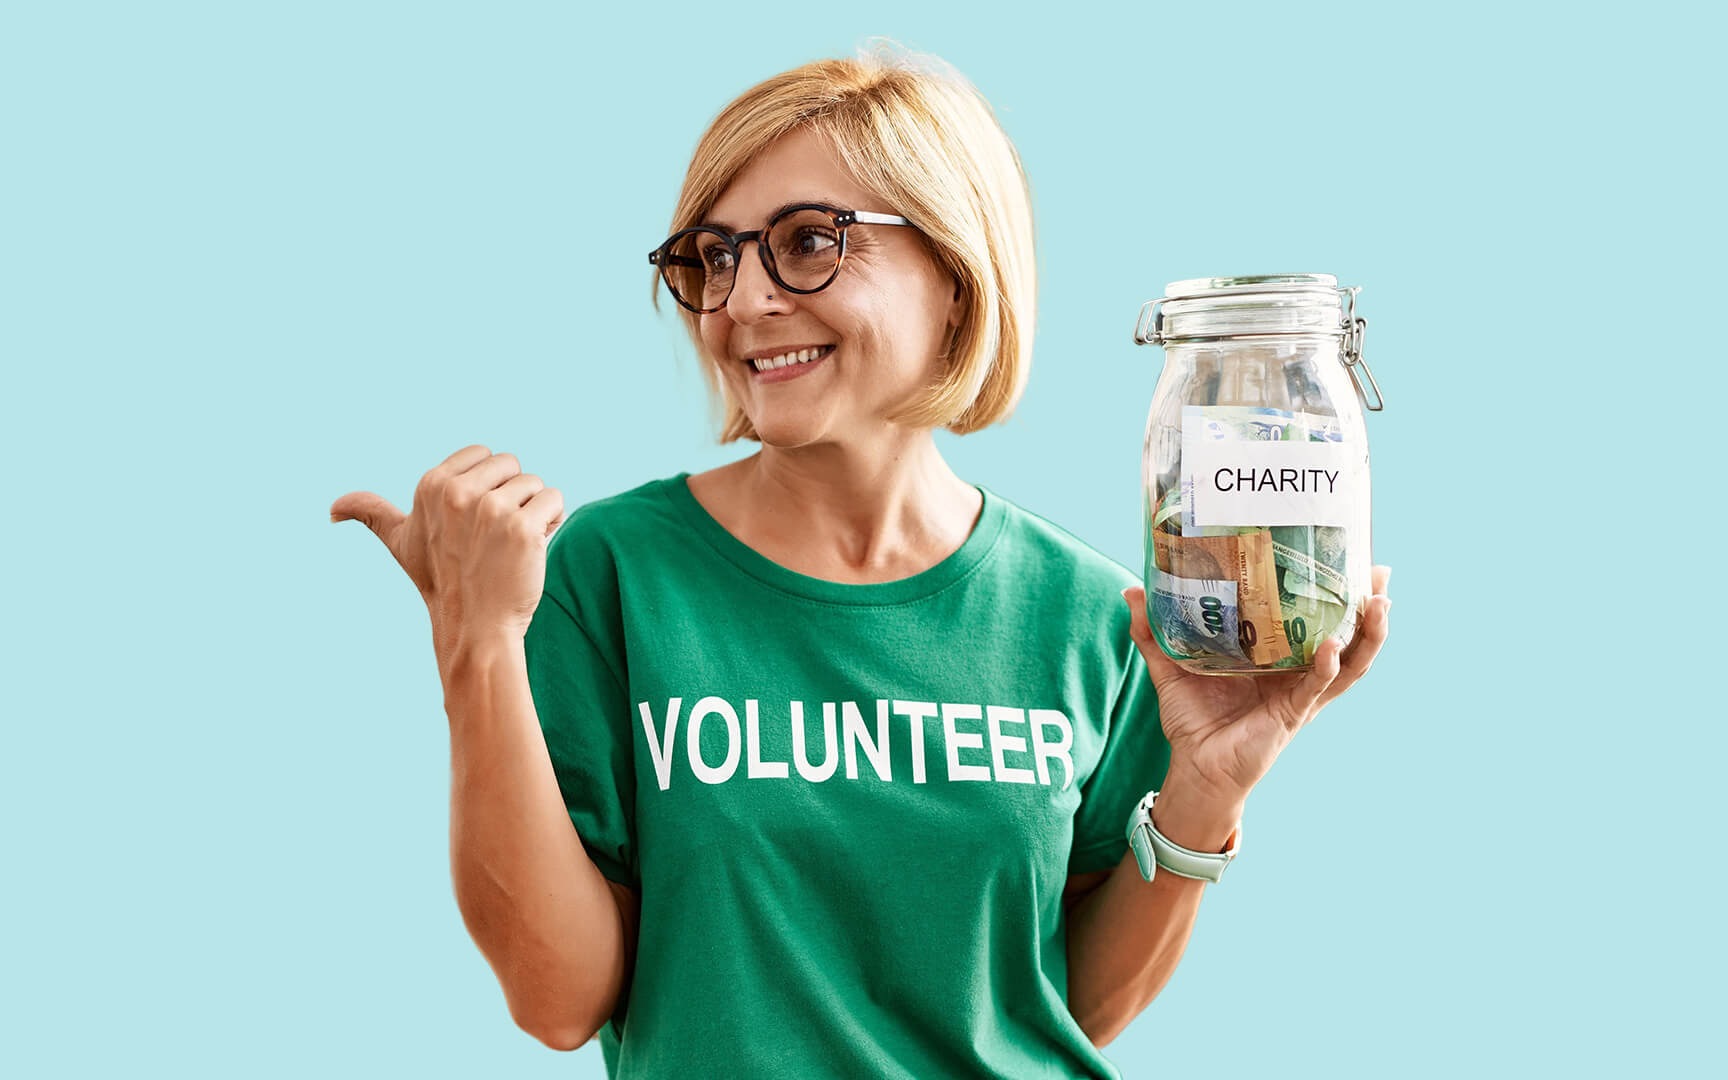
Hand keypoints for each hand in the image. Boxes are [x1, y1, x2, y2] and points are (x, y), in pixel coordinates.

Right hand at [329, 445, 565, 657]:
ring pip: (535, 483)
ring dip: (533, 512)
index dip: (488, 485)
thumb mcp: (400, 543)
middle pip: (511, 466)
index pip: (484, 455)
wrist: (474, 627)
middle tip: (495, 536)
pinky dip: (551, 521)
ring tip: (511, 545)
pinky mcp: (522, 528)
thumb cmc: (440, 582)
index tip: (474, 521)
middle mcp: (458, 492)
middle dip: (512, 496)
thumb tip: (332, 509)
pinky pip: (554, 499)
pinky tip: (532, 548)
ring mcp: (490, 510)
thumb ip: (371, 515)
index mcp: (432, 484)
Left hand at [1121, 564, 1391, 805]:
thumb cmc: (1192, 719)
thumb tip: (1133, 589)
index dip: (1338, 593)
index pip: (1315, 618)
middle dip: (1368, 606)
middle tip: (1382, 573)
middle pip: (1346, 636)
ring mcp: (1300, 695)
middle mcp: (1297, 673)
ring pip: (1348, 663)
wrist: (1193, 768)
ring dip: (1368, 635)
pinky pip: (1315, 689)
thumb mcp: (1171, 666)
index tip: (1355, 559)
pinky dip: (1326, 667)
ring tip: (1380, 604)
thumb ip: (1153, 630)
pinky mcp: (1292, 715)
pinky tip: (1332, 647)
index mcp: (1278, 656)